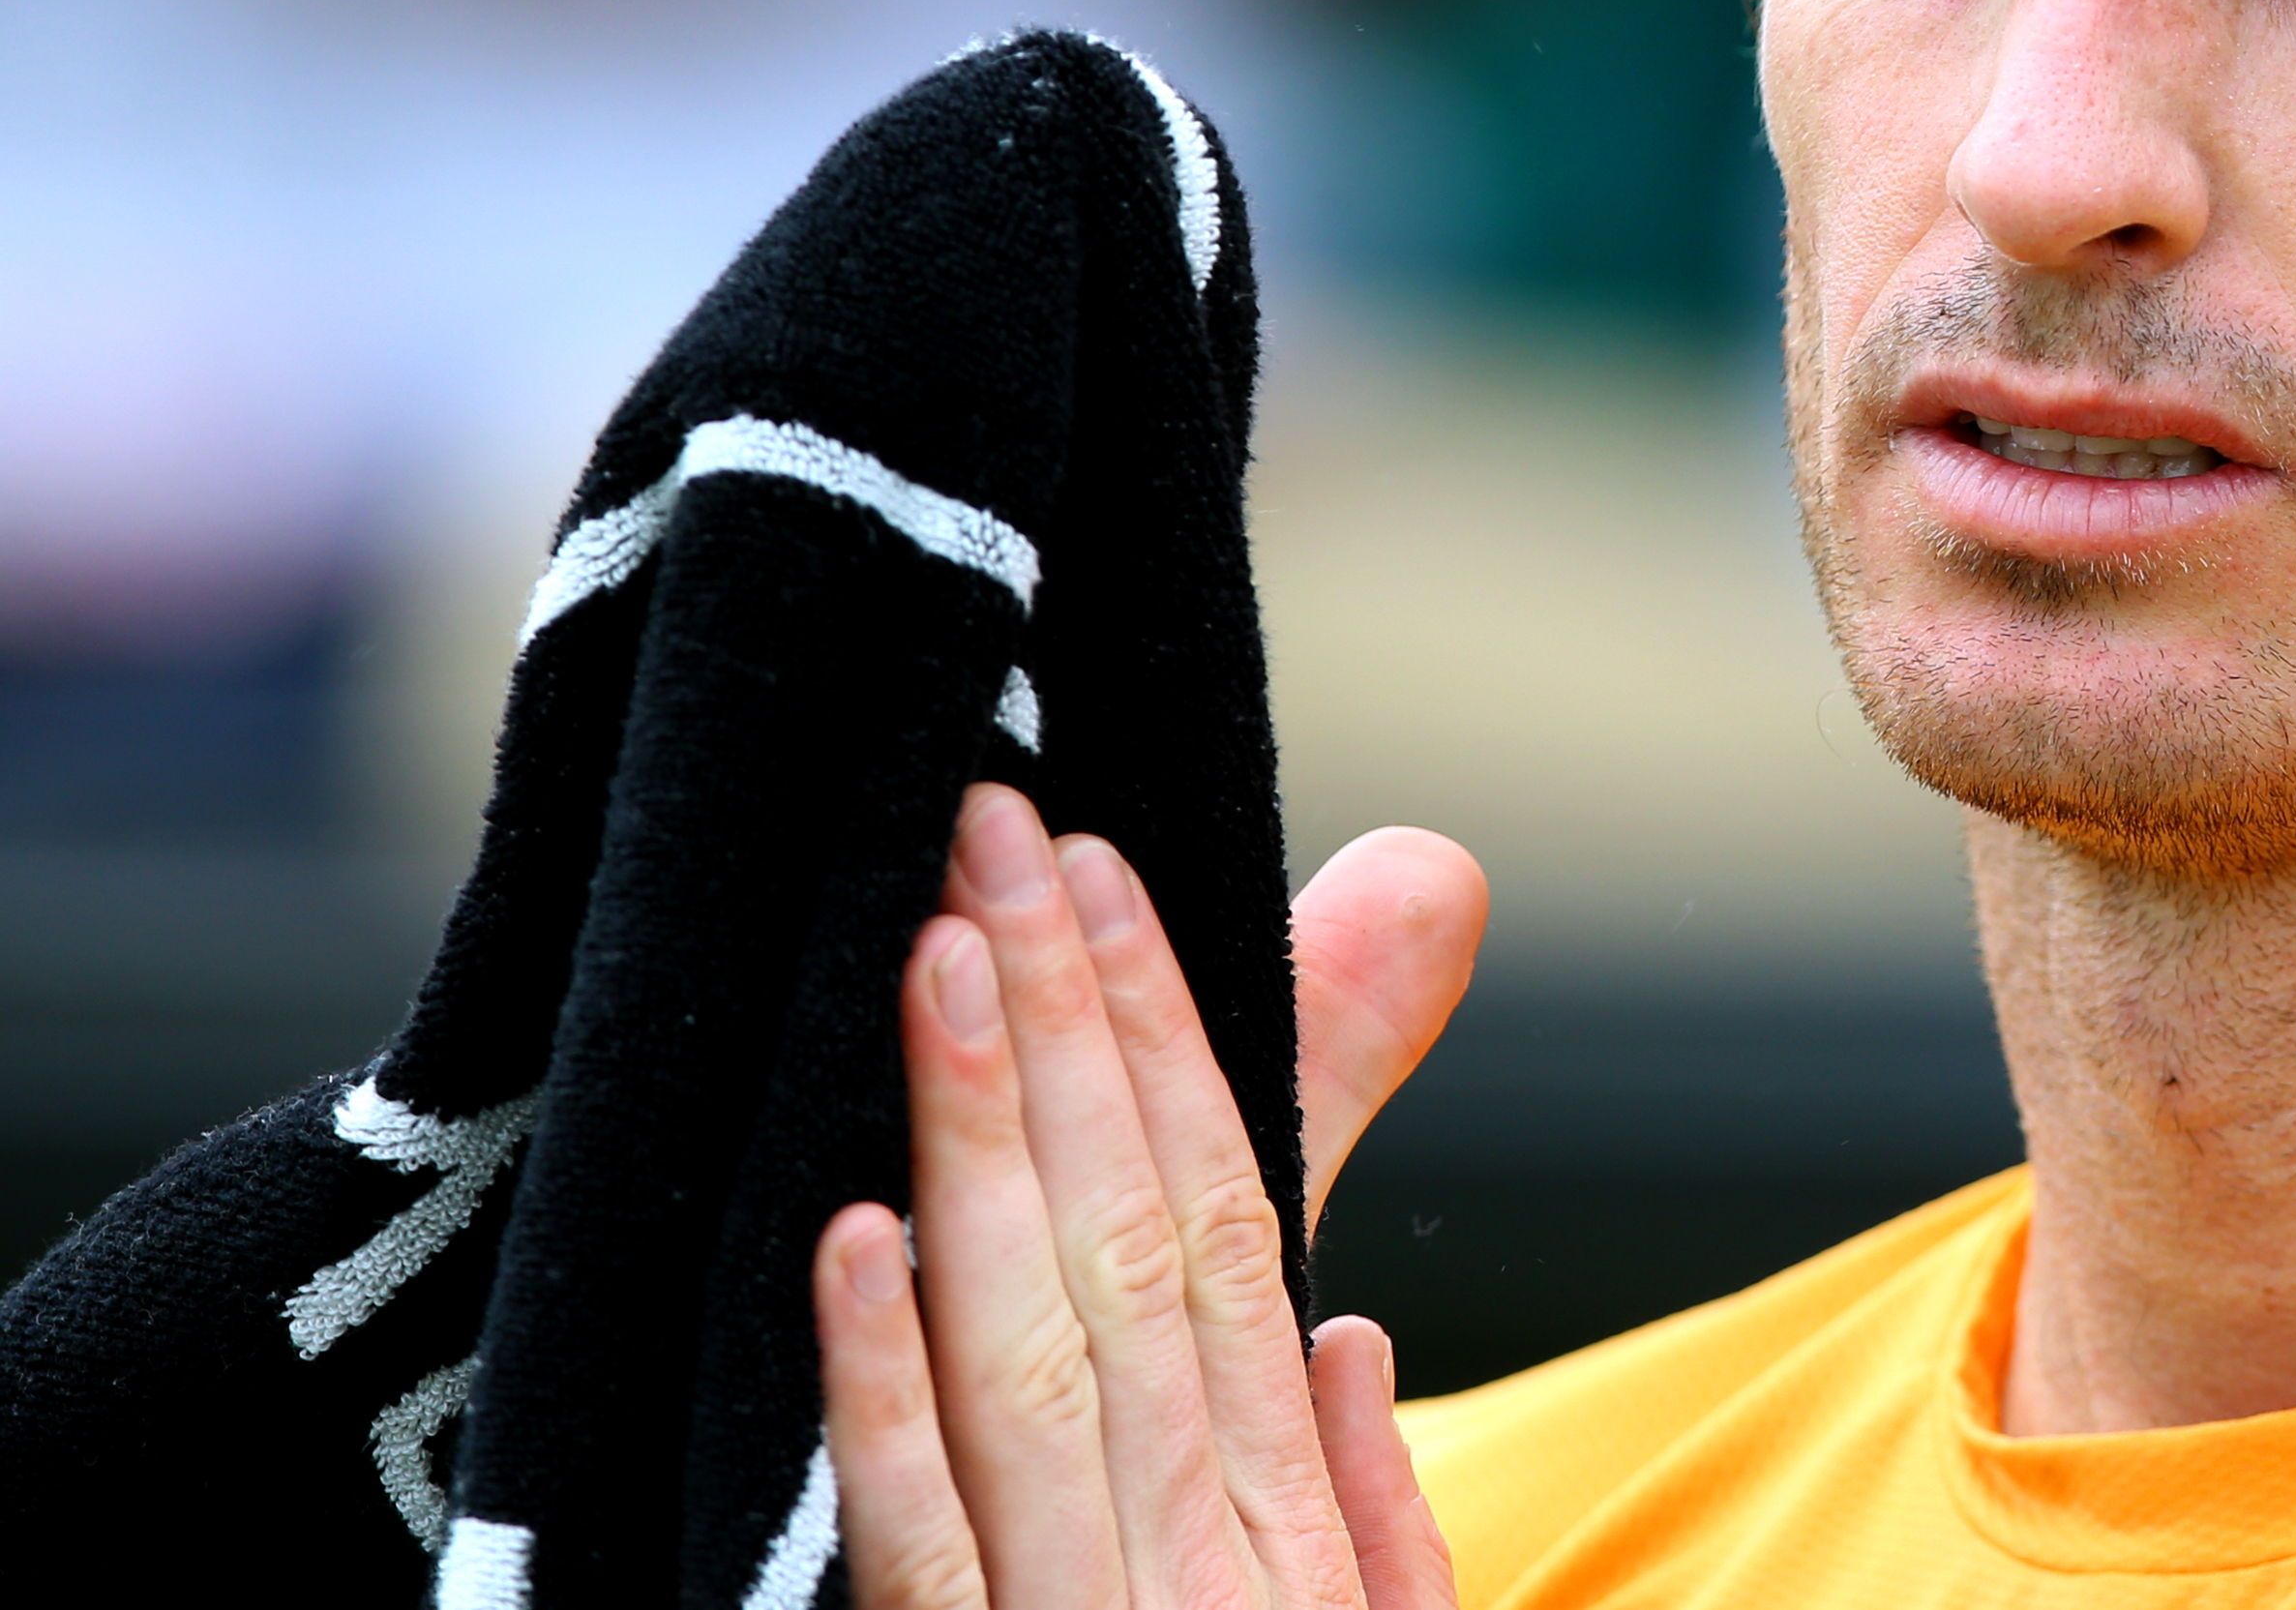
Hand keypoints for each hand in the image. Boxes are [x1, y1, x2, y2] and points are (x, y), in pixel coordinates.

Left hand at [812, 786, 1487, 1608]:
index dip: (1171, 1032)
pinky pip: (913, 1539)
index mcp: (1284, 1509)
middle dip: (1065, 1015)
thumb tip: (1349, 1328)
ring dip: (984, 1137)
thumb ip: (1369, 1499)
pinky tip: (852, 1237)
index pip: (1229, 1216)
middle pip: (1130, 1237)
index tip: (1104, 873)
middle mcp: (1194, 1542)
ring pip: (1028, 1344)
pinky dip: (885, 1384)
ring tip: (937, 956)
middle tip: (992, 831)